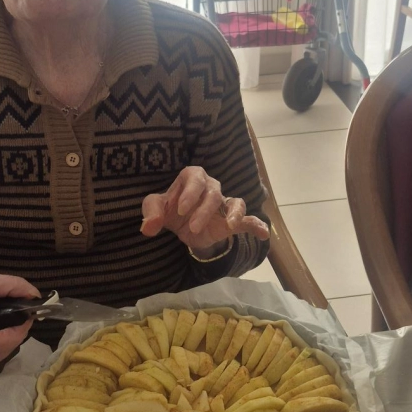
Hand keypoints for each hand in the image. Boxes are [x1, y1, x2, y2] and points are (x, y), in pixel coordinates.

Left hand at [140, 166, 269, 255]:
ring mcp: (224, 204)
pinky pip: (249, 219)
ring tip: (229, 225)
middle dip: (204, 209)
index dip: (190, 192)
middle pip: (214, 191)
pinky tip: (263, 234)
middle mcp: (210, 188)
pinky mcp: (232, 220)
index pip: (195, 177)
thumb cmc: (170, 210)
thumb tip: (148, 227)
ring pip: (234, 202)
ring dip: (232, 213)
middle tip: (192, 227)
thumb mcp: (156, 209)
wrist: (182, 228)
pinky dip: (257, 224)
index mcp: (191, 179)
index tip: (180, 210)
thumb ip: (151, 213)